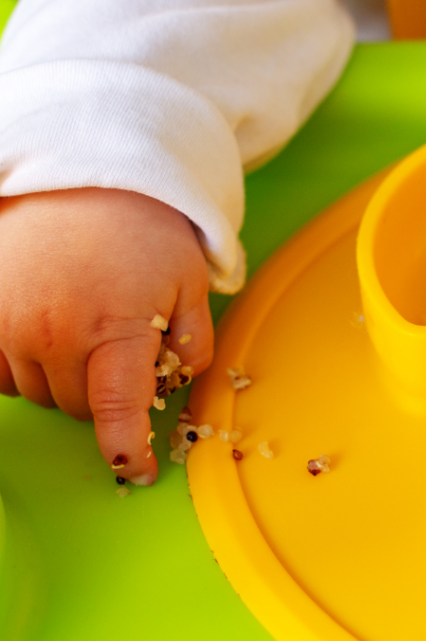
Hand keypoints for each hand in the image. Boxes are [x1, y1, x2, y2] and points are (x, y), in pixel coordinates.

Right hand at [0, 187, 213, 484]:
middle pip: (79, 406)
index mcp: (114, 326)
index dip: (125, 448)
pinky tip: (45, 334)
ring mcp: (5, 320)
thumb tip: (177, 385)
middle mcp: (51, 330)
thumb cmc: (144, 229)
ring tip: (85, 328)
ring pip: (38, 392)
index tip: (134, 469)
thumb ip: (192, 343)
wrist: (81, 171)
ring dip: (64, 379)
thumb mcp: (190, 282)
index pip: (115, 410)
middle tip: (121, 352)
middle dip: (106, 395)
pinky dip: (21, 367)